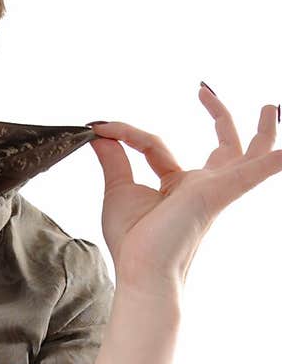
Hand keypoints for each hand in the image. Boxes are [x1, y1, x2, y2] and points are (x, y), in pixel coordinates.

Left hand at [88, 86, 281, 296]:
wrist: (141, 271)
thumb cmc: (133, 245)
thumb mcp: (118, 190)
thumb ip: (113, 158)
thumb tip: (100, 132)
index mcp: (177, 188)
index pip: (156, 146)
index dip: (128, 134)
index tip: (104, 128)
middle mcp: (201, 186)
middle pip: (222, 147)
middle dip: (219, 116)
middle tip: (206, 92)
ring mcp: (214, 188)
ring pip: (248, 153)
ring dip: (263, 130)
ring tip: (269, 107)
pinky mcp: (219, 192)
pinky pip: (254, 171)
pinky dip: (272, 162)